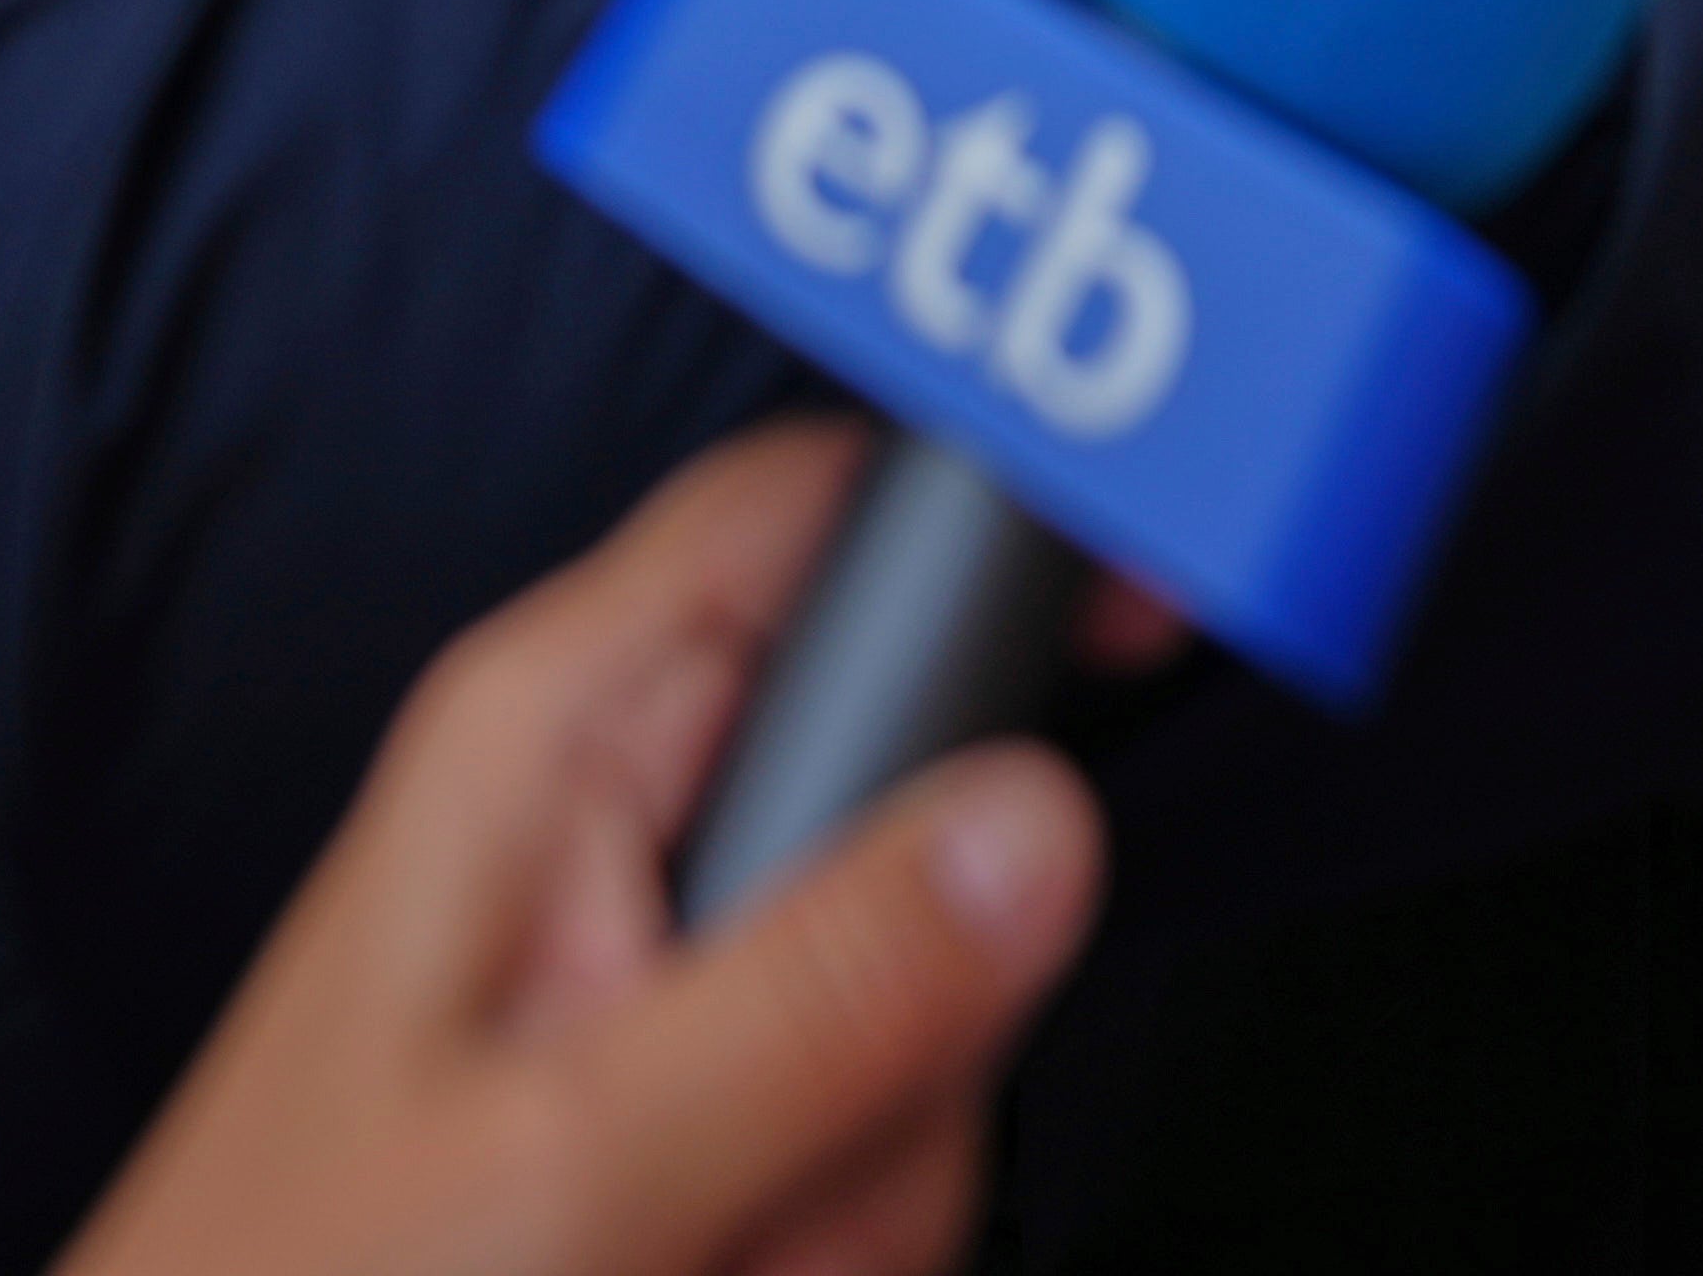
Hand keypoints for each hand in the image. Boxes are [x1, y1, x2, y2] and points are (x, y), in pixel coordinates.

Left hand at [49, 424, 1098, 1275]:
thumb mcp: (579, 1155)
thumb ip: (826, 990)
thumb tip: (1036, 821)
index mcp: (556, 738)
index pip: (819, 503)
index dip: (1000, 527)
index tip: (1146, 623)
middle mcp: (611, 822)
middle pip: (927, 820)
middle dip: (914, 1035)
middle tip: (796, 1166)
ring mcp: (658, 970)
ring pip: (920, 1019)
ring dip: (859, 1183)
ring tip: (714, 1255)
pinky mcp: (683, 1096)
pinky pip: (865, 1138)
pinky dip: (822, 1241)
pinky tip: (718, 1274)